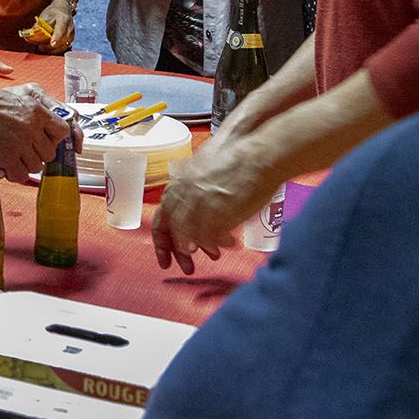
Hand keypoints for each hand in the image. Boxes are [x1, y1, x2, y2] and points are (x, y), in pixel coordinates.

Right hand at [0, 79, 74, 180]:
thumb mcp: (15, 98)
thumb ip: (32, 115)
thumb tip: (41, 133)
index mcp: (36, 110)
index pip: (62, 131)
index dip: (54, 138)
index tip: (43, 140)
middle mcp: (32, 127)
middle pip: (50, 152)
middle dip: (38, 153)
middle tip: (23, 150)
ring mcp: (20, 143)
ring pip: (37, 166)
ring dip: (26, 164)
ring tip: (12, 157)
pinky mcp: (7, 157)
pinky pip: (22, 175)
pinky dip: (15, 174)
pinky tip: (6, 166)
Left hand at [31, 0, 75, 52]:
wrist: (63, 8)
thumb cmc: (52, 12)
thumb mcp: (44, 16)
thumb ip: (38, 26)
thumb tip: (28, 36)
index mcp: (63, 19)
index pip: (61, 29)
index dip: (57, 37)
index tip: (52, 44)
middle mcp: (70, 27)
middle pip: (63, 40)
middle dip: (51, 46)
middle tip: (40, 47)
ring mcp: (72, 33)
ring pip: (64, 45)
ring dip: (53, 49)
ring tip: (42, 48)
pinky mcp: (71, 38)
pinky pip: (64, 47)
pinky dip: (56, 49)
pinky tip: (48, 49)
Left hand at [150, 140, 275, 273]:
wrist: (257, 151)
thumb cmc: (236, 159)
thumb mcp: (203, 173)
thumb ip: (193, 194)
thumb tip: (193, 217)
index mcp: (179, 184)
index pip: (161, 219)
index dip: (162, 242)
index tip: (166, 258)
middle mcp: (185, 193)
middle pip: (174, 232)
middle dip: (180, 252)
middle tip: (188, 267)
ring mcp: (201, 202)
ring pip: (193, 236)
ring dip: (204, 247)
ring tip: (214, 253)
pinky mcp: (219, 209)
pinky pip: (214, 236)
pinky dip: (221, 243)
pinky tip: (230, 243)